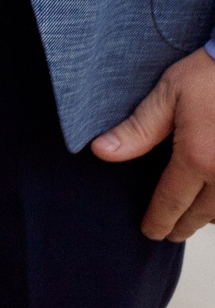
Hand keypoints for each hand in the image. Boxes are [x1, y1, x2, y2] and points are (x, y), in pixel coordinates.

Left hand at [92, 46, 214, 239]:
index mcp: (198, 158)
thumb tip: (102, 152)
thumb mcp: (168, 95)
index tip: (150, 232)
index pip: (172, 201)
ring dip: (208, 217)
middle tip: (169, 233)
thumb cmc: (211, 73)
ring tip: (192, 218)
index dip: (159, 220)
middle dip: (183, 226)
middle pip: (202, 214)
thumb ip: (137, 129)